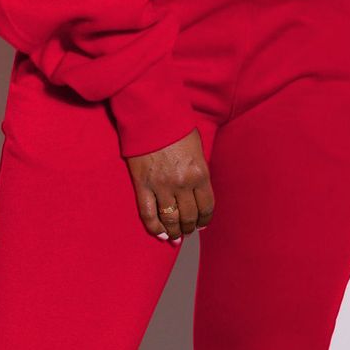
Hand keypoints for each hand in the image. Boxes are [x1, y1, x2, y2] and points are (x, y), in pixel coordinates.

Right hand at [126, 126, 213, 242]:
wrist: (150, 114)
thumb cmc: (176, 127)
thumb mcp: (197, 148)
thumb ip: (199, 171)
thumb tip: (198, 194)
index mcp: (200, 173)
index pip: (207, 207)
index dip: (205, 219)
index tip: (202, 224)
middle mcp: (182, 183)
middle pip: (189, 217)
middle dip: (190, 227)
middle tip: (187, 230)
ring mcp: (161, 186)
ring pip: (171, 220)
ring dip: (174, 231)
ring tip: (175, 235)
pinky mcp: (142, 185)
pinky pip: (148, 214)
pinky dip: (155, 228)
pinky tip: (160, 234)